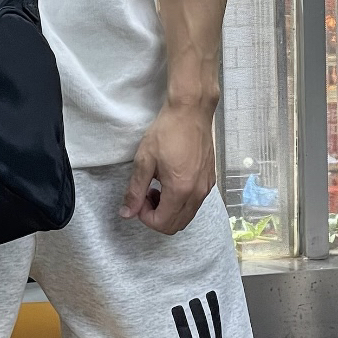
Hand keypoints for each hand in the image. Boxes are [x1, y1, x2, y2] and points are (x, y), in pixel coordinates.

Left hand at [119, 103, 217, 235]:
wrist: (191, 111)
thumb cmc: (167, 132)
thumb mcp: (144, 160)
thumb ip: (135, 190)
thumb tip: (127, 213)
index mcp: (180, 190)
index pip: (162, 223)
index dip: (145, 216)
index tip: (139, 198)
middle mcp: (197, 193)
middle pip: (176, 225)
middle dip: (157, 216)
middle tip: (146, 195)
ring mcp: (206, 187)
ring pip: (187, 216)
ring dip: (169, 210)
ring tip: (158, 187)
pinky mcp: (210, 179)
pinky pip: (195, 203)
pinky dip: (181, 202)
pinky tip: (171, 180)